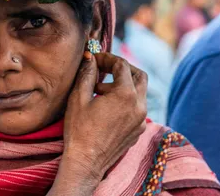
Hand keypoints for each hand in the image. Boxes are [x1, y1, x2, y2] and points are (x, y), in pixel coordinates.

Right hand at [51, 52, 147, 194]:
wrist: (86, 162)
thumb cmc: (79, 130)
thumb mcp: (78, 97)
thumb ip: (87, 73)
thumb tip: (90, 57)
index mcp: (126, 95)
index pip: (122, 65)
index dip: (107, 58)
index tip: (94, 59)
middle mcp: (139, 106)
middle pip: (139, 75)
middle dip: (122, 68)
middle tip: (104, 69)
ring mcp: (141, 120)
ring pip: (140, 92)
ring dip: (123, 85)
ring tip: (99, 90)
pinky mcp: (138, 130)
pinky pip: (137, 107)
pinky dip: (125, 100)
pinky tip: (106, 106)